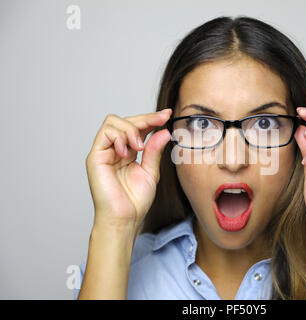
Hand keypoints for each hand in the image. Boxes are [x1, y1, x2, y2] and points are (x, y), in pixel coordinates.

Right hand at [85, 109, 171, 233]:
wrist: (125, 218)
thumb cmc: (135, 200)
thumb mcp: (150, 171)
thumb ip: (154, 150)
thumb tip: (163, 131)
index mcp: (128, 152)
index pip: (138, 127)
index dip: (151, 118)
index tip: (167, 115)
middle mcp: (114, 149)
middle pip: (126, 120)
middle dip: (145, 118)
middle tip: (161, 120)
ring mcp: (104, 152)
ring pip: (114, 122)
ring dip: (131, 129)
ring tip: (139, 147)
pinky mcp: (95, 156)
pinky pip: (105, 133)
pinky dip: (119, 137)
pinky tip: (128, 152)